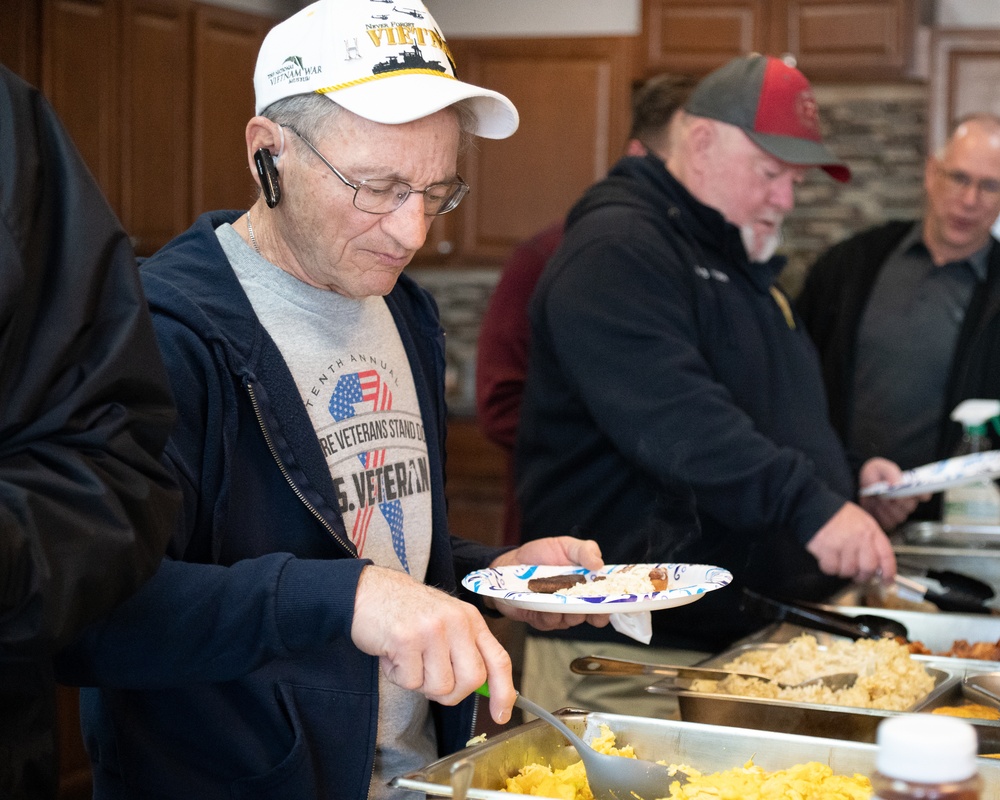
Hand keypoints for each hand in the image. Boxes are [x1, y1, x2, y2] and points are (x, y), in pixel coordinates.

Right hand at [351, 565, 516, 724]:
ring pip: (439, 687)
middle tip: (430, 678)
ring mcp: (432, 629)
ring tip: (407, 657)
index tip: (500, 715)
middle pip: (471, 680)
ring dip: (419, 682)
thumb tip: (484, 688)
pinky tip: (392, 654)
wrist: (368, 590)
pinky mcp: (406, 639)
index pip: (498, 659)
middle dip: (451, 692)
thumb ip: (465, 649)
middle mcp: (456, 621)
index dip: (503, 691)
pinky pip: (410, 681)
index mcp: (470, 618)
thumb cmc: (406, 611)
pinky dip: (398, 676)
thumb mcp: (446, 620)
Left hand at [488, 536, 610, 631]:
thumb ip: (585, 551)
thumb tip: (599, 564)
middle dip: (589, 612)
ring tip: (561, 600)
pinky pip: (548, 622)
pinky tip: (543, 605)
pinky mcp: (540, 618)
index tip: (609, 604)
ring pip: (569, 620)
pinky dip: (548, 614)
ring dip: (568, 612)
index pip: (603, 601)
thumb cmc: (540, 555)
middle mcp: (574, 602)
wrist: (509, 563)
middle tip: (585, 603)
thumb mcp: (565, 545)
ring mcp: (558, 612)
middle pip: (589, 615)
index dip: (609, 606)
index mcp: (585, 586)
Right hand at [806, 502, 896, 581]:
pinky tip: (828, 558)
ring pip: (849, 571)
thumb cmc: (838, 514)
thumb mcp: (862, 521)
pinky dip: (829, 567)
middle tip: (857, 575)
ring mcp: (843, 544)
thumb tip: (878, 564)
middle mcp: (859, 538)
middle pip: (868, 568)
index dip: (888, 572)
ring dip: (843, 571)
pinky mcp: (826, 549)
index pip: (886, 556)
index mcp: (870, 530)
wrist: (815, 505)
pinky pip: (832, 569)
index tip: (887, 581)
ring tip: (839, 561)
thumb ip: (871, 541)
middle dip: (863, 576)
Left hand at [858, 457, 930, 530]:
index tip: (910, 492)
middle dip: (895, 500)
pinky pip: (889, 523)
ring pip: (899, 515)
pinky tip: (874, 507)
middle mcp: (907, 502)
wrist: (855, 487)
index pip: (924, 493)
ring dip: (885, 507)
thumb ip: (890, 472)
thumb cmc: (870, 476)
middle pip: (909, 506)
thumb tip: (898, 484)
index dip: (920, 494)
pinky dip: (879, 515)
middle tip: (885, 494)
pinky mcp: (888, 522)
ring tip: (877, 499)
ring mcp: (898, 513)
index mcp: (909, 487)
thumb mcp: (878, 467)